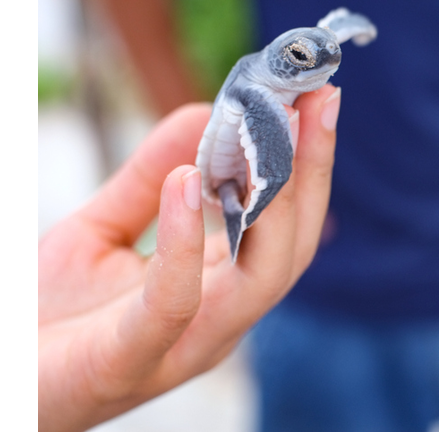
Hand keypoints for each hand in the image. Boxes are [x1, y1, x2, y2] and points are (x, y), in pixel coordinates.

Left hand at [38, 84, 340, 431]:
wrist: (2, 382)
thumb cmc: (49, 311)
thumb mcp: (103, 226)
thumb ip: (149, 177)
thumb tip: (201, 112)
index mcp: (218, 290)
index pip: (285, 225)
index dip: (306, 161)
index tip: (313, 95)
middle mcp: (217, 319)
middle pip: (292, 248)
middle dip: (312, 172)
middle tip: (317, 100)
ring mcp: (182, 345)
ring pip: (263, 278)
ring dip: (278, 201)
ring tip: (270, 130)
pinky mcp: (128, 362)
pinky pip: (175, 303)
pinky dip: (187, 241)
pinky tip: (186, 180)